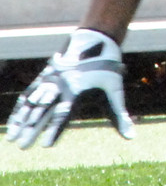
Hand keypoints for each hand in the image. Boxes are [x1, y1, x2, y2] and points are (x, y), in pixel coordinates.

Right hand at [5, 29, 134, 148]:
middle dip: (33, 129)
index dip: (55, 130)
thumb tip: (132, 138)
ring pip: (34, 103)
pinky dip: (20, 109)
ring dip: (22, 121)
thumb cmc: (107, 70)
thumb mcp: (115, 91)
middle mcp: (63, 86)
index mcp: (79, 91)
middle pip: (45, 111)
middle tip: (23, 147)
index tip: (46, 145)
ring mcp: (52, 80)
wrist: (96, 39)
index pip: (65, 115)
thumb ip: (120, 117)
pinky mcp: (46, 76)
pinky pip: (30, 94)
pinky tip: (14, 123)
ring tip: (13, 138)